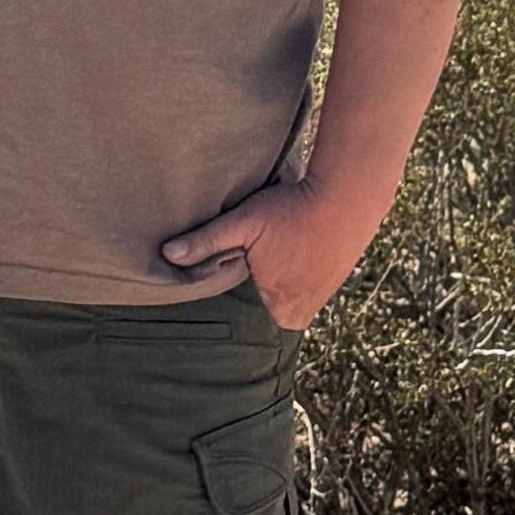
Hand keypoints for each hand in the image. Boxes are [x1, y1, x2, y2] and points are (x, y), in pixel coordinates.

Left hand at [160, 174, 383, 330]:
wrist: (346, 196)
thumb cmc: (293, 211)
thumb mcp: (244, 223)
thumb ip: (207, 241)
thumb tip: (168, 256)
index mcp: (281, 312)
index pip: (243, 319)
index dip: (232, 299)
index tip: (228, 277)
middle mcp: (302, 313)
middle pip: (262, 308)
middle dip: (251, 289)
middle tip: (246, 261)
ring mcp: (321, 297)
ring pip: (283, 294)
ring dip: (274, 277)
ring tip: (270, 253)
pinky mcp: (333, 279)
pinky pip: (302, 282)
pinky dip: (292, 269)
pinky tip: (288, 249)